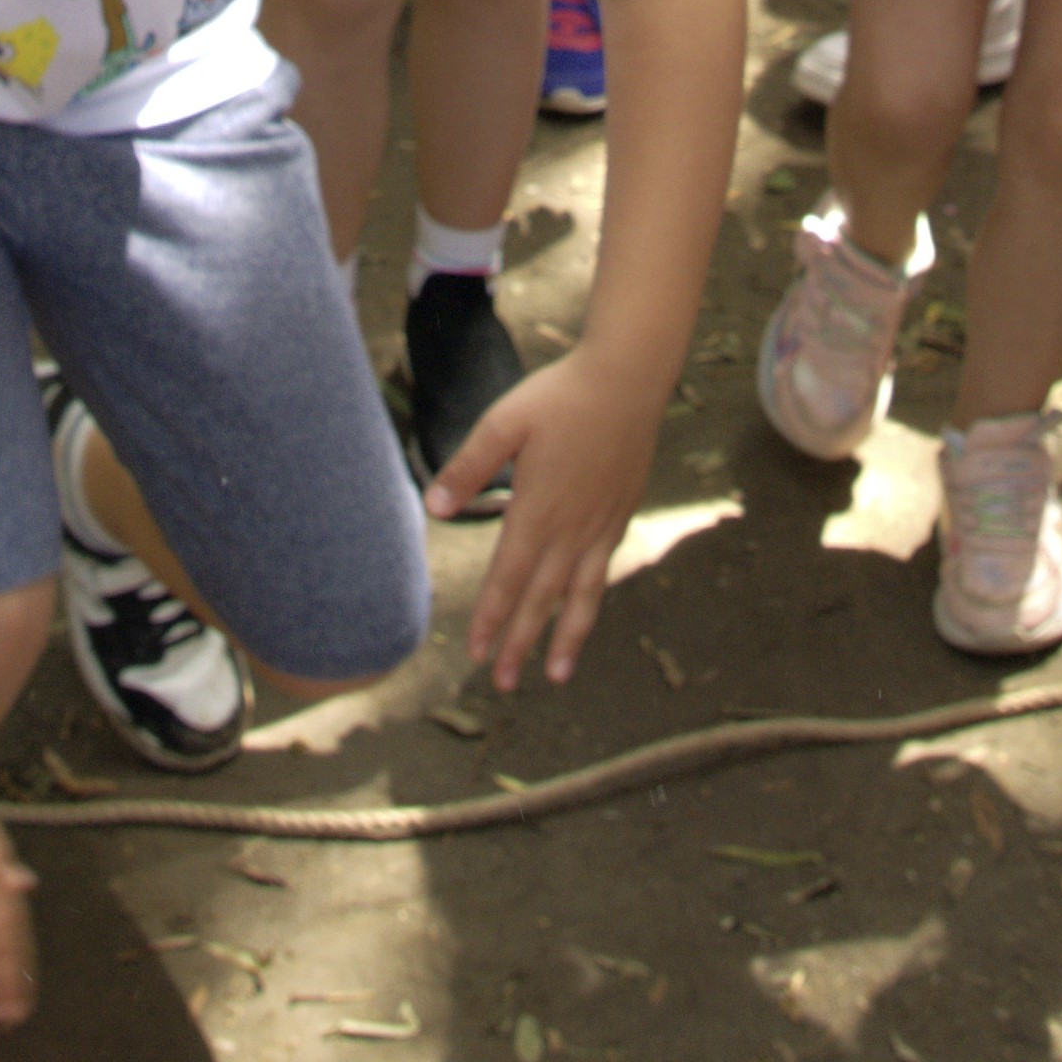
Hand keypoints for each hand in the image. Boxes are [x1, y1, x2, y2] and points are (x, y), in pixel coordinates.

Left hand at [435, 348, 666, 688]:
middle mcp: (571, 528)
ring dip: (566, 637)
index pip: (508, 578)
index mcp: (537, 510)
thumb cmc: (560, 396)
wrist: (628, 378)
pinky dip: (592, 598)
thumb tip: (433, 509)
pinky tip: (585, 609)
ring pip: (580, 594)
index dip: (491, 618)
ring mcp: (601, 524)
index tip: (477, 653)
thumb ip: (467, 468)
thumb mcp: (502, 423)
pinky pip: (604, 568)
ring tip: (557, 676)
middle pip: (542, 599)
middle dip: (520, 643)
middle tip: (504, 683)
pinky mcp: (622, 512)